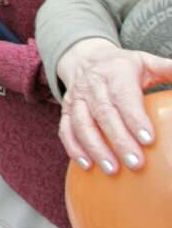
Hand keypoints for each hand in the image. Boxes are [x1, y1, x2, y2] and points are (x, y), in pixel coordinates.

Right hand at [56, 37, 171, 174]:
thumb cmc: (122, 66)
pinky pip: (65, 130)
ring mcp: (76, 99)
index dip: (134, 118)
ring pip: (82, 124)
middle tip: (136, 163)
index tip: (148, 140)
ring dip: (95, 148)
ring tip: (112, 169)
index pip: (123, 97)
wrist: (84, 57)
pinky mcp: (65, 110)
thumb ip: (168, 69)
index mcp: (115, 73)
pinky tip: (86, 165)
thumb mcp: (146, 62)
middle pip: (103, 114)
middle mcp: (92, 86)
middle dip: (119, 140)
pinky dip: (74, 148)